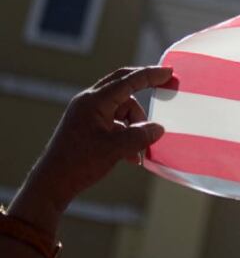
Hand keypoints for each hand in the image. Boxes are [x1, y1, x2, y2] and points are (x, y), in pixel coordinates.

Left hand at [12, 67, 171, 225]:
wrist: (52, 184)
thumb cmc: (79, 163)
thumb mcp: (115, 149)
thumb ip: (140, 135)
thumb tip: (159, 128)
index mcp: (94, 101)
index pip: (127, 81)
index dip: (150, 76)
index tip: (169, 73)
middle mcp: (89, 102)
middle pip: (122, 86)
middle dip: (144, 89)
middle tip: (164, 87)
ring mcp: (87, 114)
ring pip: (121, 109)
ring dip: (135, 125)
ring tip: (138, 148)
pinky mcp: (87, 126)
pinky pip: (114, 122)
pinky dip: (126, 133)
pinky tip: (130, 154)